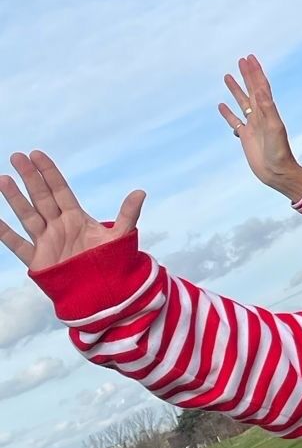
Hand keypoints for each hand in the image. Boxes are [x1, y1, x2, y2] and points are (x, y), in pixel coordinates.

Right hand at [0, 152, 145, 272]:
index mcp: (76, 218)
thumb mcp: (121, 236)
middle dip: (29, 177)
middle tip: (16, 156)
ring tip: (3, 179)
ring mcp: (46, 242)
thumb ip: (128, 214)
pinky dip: (5, 234)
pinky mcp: (38, 261)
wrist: (103, 292)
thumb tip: (141, 191)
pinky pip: (18, 244)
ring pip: (27, 215)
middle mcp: (59, 226)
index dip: (49, 173)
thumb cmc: (112, 263)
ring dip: (15, 199)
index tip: (36, 154)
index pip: (60, 190)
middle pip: (41, 197)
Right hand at [219, 56, 301, 200]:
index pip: (261, 87)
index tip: (249, 58)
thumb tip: (259, 90)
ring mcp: (253, 125)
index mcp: (269, 111)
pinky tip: (221, 105)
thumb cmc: (279, 152)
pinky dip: (228, 113)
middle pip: (252, 90)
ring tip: (227, 76)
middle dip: (247, 75)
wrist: (278, 173)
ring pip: (242, 103)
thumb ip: (268, 109)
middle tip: (241, 60)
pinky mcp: (245, 137)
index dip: (256, 72)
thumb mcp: (274, 129)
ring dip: (235, 89)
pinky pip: (234, 121)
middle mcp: (261, 115)